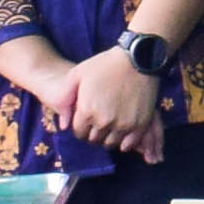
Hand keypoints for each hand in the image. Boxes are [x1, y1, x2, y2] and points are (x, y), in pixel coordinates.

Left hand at [61, 48, 166, 162]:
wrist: (138, 58)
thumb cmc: (105, 64)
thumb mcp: (76, 74)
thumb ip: (64, 99)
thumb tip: (63, 125)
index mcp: (87, 111)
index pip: (79, 133)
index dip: (80, 127)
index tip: (85, 120)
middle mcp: (104, 121)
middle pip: (94, 140)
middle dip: (93, 133)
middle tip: (97, 122)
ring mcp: (123, 124)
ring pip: (110, 143)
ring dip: (108, 137)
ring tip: (110, 126)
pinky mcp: (140, 124)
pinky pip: (128, 144)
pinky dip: (123, 142)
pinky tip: (122, 130)